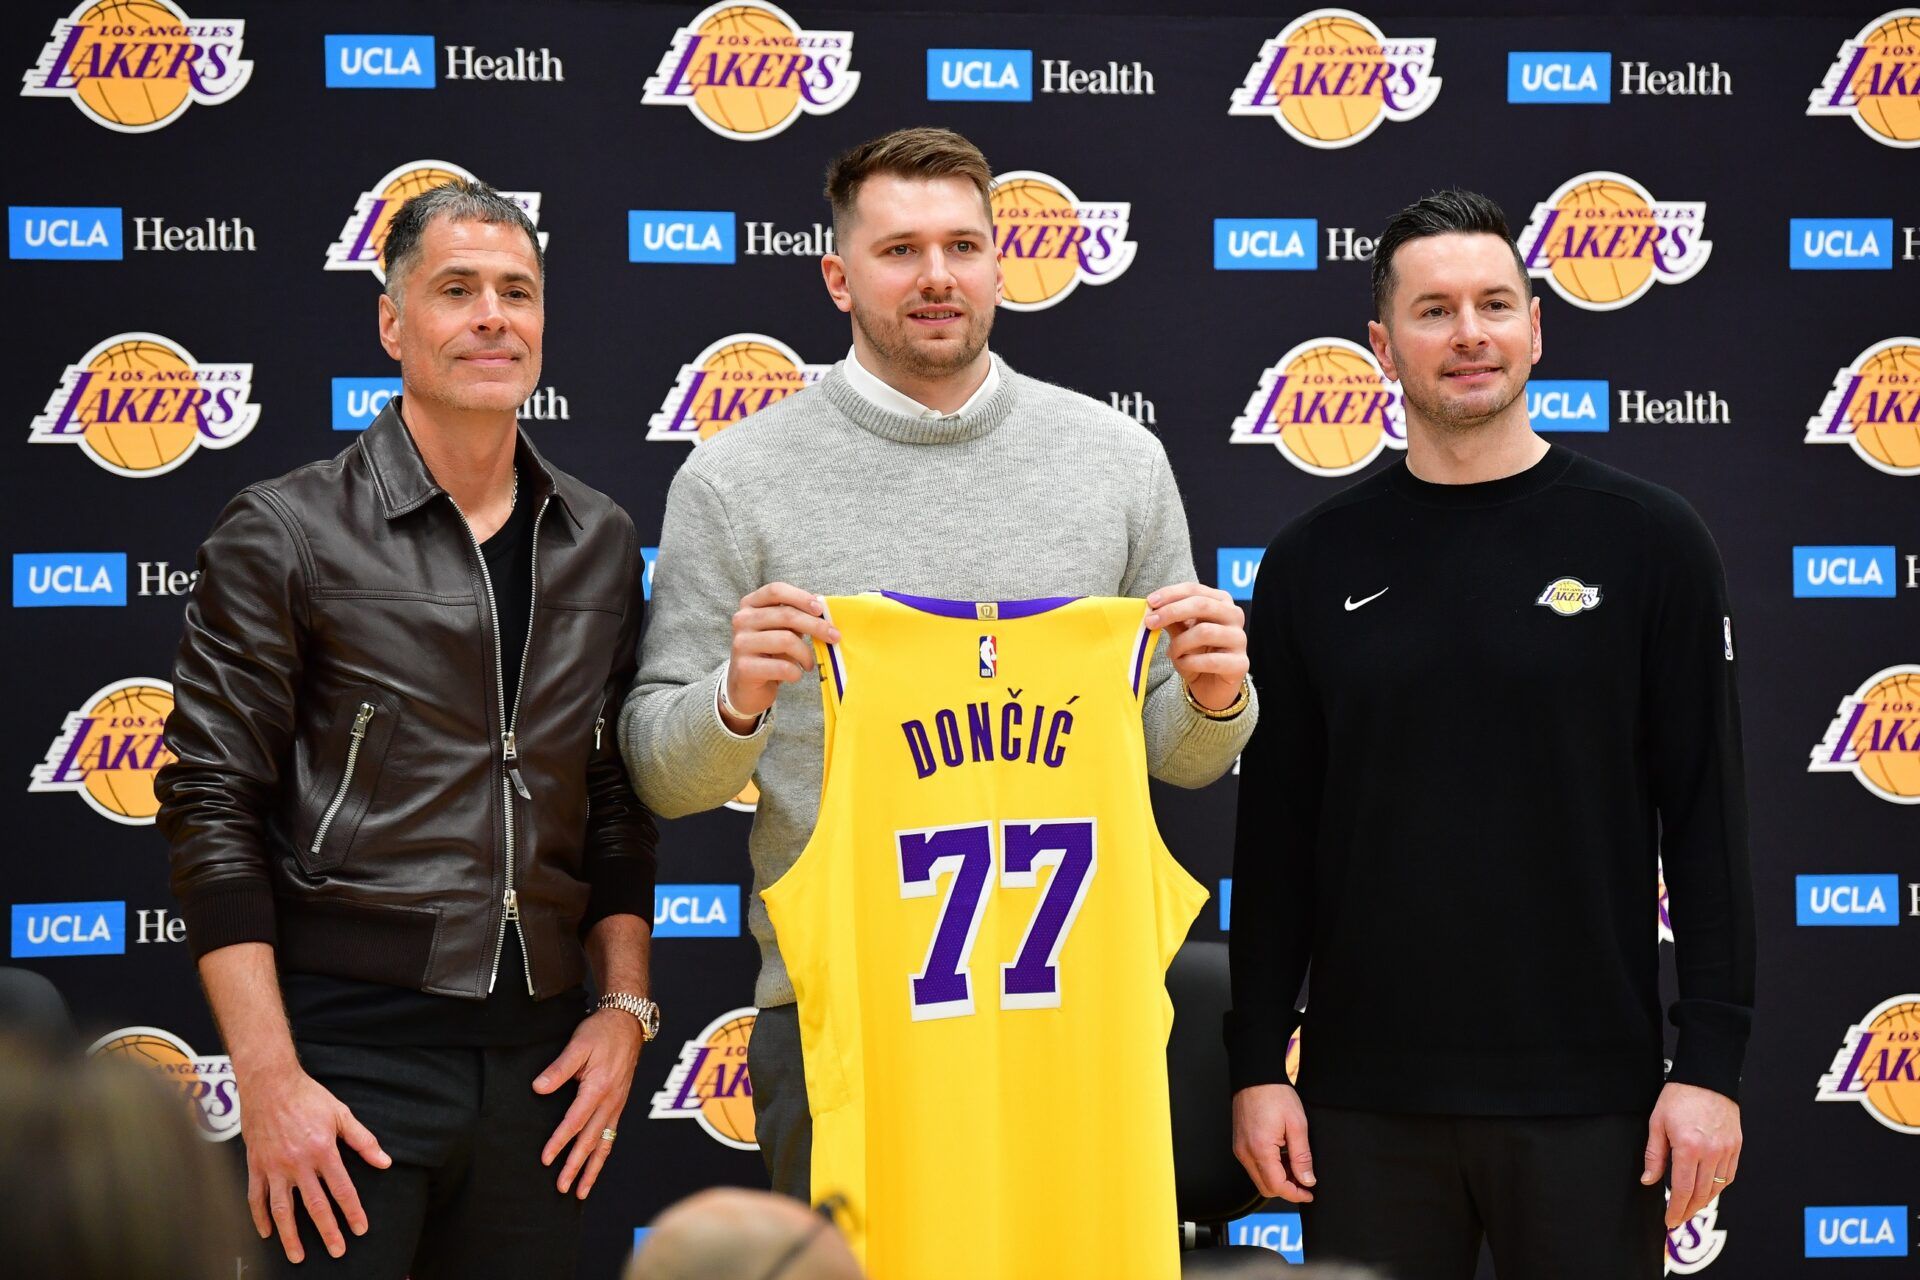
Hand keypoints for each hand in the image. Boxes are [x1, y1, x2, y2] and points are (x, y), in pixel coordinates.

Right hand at [240, 1063, 391, 1262]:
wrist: (269, 1083)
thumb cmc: (308, 1097)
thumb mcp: (341, 1114)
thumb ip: (363, 1140)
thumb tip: (384, 1162)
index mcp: (322, 1150)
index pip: (342, 1189)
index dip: (352, 1211)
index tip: (360, 1229)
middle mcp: (298, 1163)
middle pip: (315, 1205)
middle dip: (327, 1231)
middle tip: (337, 1251)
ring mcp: (274, 1167)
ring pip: (282, 1209)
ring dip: (290, 1236)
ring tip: (298, 1256)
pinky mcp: (256, 1166)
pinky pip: (256, 1198)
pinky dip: (259, 1218)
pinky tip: (267, 1234)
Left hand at [536, 1009, 644, 1198]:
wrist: (628, 1022)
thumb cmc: (602, 1032)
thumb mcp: (578, 1044)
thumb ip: (559, 1068)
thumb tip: (538, 1088)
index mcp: (599, 1088)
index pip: (575, 1122)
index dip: (560, 1142)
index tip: (546, 1159)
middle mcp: (611, 1101)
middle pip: (591, 1140)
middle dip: (577, 1166)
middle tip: (563, 1187)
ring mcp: (617, 1104)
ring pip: (604, 1142)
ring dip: (593, 1168)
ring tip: (582, 1190)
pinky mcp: (619, 1103)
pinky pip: (612, 1134)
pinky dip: (603, 1153)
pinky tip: (597, 1163)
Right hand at [723, 582, 840, 729]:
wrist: (746, 687)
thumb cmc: (769, 654)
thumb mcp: (781, 630)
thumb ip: (796, 616)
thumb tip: (823, 606)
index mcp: (750, 605)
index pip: (776, 591)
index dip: (801, 597)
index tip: (820, 609)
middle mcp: (741, 620)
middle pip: (786, 615)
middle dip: (816, 626)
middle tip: (834, 637)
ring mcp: (741, 643)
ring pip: (787, 640)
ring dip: (806, 654)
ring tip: (809, 663)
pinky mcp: (744, 667)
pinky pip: (782, 666)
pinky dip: (796, 672)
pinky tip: (795, 675)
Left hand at [1145, 583, 1248, 711]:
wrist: (1211, 686)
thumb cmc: (1196, 654)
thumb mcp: (1180, 633)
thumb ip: (1171, 619)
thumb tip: (1152, 607)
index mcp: (1221, 602)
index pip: (1195, 590)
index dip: (1171, 594)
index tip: (1149, 602)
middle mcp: (1234, 616)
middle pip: (1202, 605)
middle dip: (1172, 612)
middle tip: (1150, 622)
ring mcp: (1240, 639)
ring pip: (1205, 632)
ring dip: (1180, 643)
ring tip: (1172, 653)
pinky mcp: (1241, 663)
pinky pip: (1211, 660)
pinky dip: (1190, 662)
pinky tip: (1183, 664)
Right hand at [1232, 1083, 1315, 1202]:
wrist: (1256, 1077)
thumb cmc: (1275, 1095)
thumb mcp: (1297, 1125)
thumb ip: (1302, 1156)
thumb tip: (1307, 1180)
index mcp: (1260, 1149)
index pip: (1277, 1186)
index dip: (1296, 1194)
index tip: (1310, 1193)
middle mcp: (1245, 1153)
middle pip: (1266, 1188)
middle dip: (1287, 1189)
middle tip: (1305, 1181)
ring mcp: (1240, 1149)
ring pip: (1260, 1178)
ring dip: (1278, 1179)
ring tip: (1296, 1166)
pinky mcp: (1239, 1144)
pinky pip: (1254, 1166)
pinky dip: (1269, 1169)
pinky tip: (1283, 1157)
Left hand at [1642, 1082, 1740, 1227]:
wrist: (1707, 1078)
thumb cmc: (1679, 1097)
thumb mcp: (1657, 1123)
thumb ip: (1654, 1155)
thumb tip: (1649, 1180)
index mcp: (1688, 1147)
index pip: (1682, 1189)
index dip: (1676, 1208)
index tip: (1670, 1220)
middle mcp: (1711, 1152)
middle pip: (1701, 1193)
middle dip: (1689, 1210)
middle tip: (1678, 1219)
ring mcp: (1726, 1150)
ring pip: (1717, 1188)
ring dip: (1703, 1201)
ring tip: (1690, 1208)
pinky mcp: (1736, 1147)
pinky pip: (1729, 1175)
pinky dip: (1718, 1187)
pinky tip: (1707, 1190)